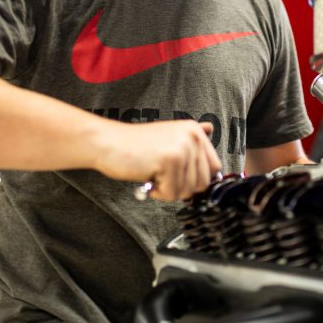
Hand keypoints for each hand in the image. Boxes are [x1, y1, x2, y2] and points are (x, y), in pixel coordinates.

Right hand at [95, 120, 221, 200]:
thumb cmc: (135, 146)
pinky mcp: (170, 160)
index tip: (179, 178)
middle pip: (204, 182)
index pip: (214, 168)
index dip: (197, 180)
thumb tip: (211, 129)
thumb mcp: (169, 135)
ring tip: (154, 175)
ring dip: (169, 191)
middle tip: (162, 177)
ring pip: (188, 191)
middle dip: (182, 187)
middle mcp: (193, 137)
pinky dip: (158, 193)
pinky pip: (172, 193)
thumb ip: (190, 138)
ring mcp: (182, 147)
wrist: (107, 142)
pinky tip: (148, 179)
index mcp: (195, 131)